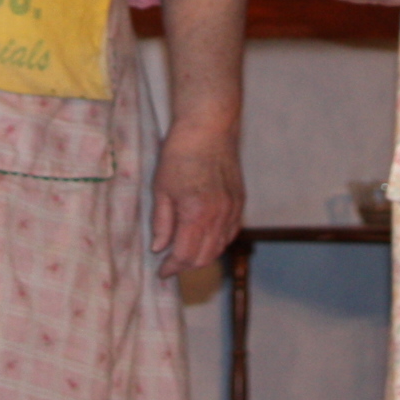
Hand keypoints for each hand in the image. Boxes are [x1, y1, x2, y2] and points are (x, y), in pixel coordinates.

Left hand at [149, 115, 242, 275]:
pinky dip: (217, 242)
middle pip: (205, 257)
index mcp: (196, 215)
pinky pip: (230, 233)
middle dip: (186, 265)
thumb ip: (162, 223)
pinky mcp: (240, 201)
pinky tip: (205, 238)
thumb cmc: (180, 153)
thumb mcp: (161, 188)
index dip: (172, 267)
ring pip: (220, 247)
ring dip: (202, 256)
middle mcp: (219, 217)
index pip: (185, 256)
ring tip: (185, 252)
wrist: (208, 127)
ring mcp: (232, 210)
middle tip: (171, 264)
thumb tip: (159, 248)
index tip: (162, 271)